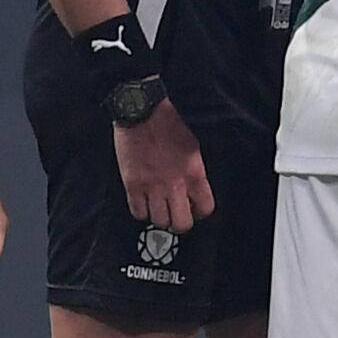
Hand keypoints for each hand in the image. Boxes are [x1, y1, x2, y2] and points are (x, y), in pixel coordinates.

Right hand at [114, 99, 214, 231]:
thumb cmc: (168, 126)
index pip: (205, 208)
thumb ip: (195, 173)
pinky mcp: (132, 185)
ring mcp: (152, 186)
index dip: (200, 212)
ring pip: (159, 221)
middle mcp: (175, 184)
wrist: (141, 113)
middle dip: (180, 223)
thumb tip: (193, 191)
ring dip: (160, 217)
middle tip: (176, 216)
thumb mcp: (193, 148)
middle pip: (182, 223)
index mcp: (195, 173)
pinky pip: (137, 212)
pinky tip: (144, 203)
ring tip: (159, 208)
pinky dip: (141, 212)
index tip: (195, 210)